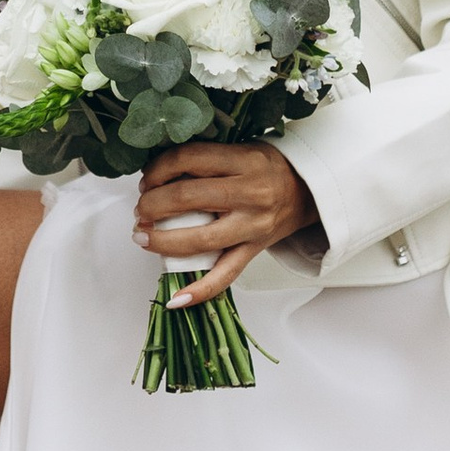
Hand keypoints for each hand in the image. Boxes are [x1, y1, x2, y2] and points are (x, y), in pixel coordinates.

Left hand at [132, 142, 316, 307]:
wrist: (307, 192)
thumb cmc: (267, 169)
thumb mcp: (240, 151)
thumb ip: (205, 160)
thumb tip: (156, 174)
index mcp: (244, 161)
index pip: (189, 159)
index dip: (158, 169)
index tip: (147, 178)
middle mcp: (250, 194)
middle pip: (188, 197)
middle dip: (152, 204)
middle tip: (141, 208)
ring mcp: (252, 226)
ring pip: (200, 239)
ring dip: (162, 240)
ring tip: (143, 236)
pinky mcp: (254, 251)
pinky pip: (225, 276)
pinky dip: (199, 291)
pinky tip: (175, 299)